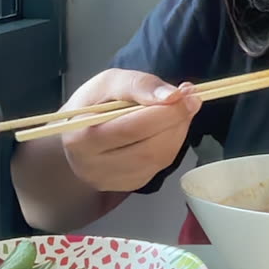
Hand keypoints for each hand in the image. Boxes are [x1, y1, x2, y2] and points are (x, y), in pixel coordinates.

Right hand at [59, 69, 201, 191]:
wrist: (76, 134)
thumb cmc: (91, 105)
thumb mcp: (109, 82)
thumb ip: (139, 84)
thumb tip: (172, 96)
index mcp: (81, 139)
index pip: (131, 129)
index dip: (164, 112)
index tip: (186, 94)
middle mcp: (93, 167)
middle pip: (148, 149)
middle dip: (176, 122)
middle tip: (192, 100)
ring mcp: (111, 181)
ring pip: (158, 161)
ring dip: (178, 133)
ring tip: (182, 111)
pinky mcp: (126, 186)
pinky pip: (158, 167)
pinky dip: (171, 144)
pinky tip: (169, 128)